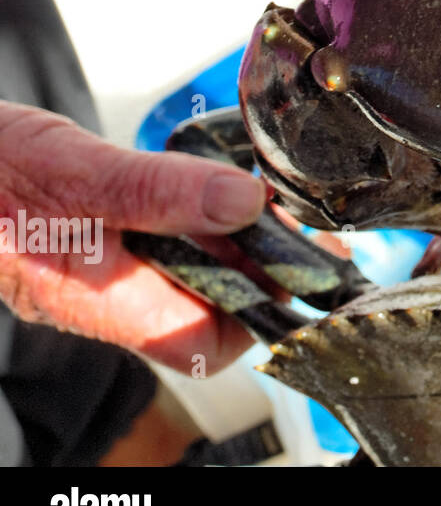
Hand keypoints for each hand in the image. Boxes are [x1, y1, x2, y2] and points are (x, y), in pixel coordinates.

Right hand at [0, 101, 266, 371]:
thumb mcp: (69, 167)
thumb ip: (156, 188)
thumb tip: (244, 202)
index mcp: (99, 299)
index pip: (207, 338)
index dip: (264, 304)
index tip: (305, 253)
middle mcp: (103, 298)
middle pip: (207, 304)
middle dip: (258, 262)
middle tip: (293, 211)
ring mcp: (96, 273)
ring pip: (186, 272)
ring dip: (231, 237)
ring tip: (265, 193)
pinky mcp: (90, 245)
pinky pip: (158, 245)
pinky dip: (194, 218)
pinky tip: (212, 184)